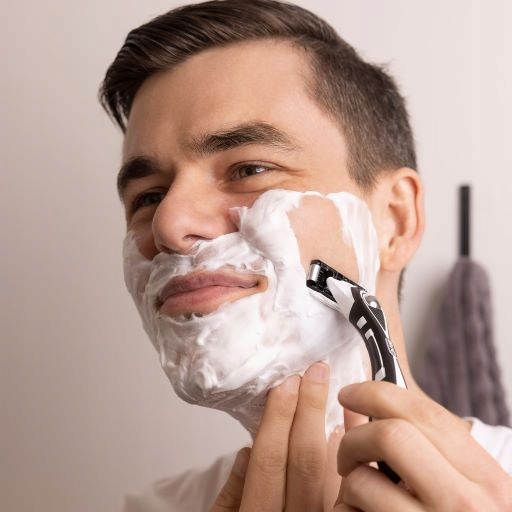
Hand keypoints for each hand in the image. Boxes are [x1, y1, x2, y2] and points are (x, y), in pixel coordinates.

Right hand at [210, 362, 344, 511]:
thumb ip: (230, 496)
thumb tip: (246, 452)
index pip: (269, 460)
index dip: (278, 418)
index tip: (286, 384)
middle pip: (305, 459)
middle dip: (310, 409)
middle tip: (316, 373)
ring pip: (333, 468)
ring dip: (334, 424)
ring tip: (334, 387)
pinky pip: (350, 482)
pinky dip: (351, 448)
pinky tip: (350, 422)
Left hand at [336, 381, 511, 510]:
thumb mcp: (468, 489)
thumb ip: (428, 450)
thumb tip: (365, 407)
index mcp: (487, 480)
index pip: (424, 413)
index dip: (377, 392)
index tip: (350, 392)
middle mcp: (466, 506)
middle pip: (389, 436)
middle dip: (356, 438)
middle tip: (349, 454)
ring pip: (363, 481)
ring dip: (348, 484)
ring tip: (358, 496)